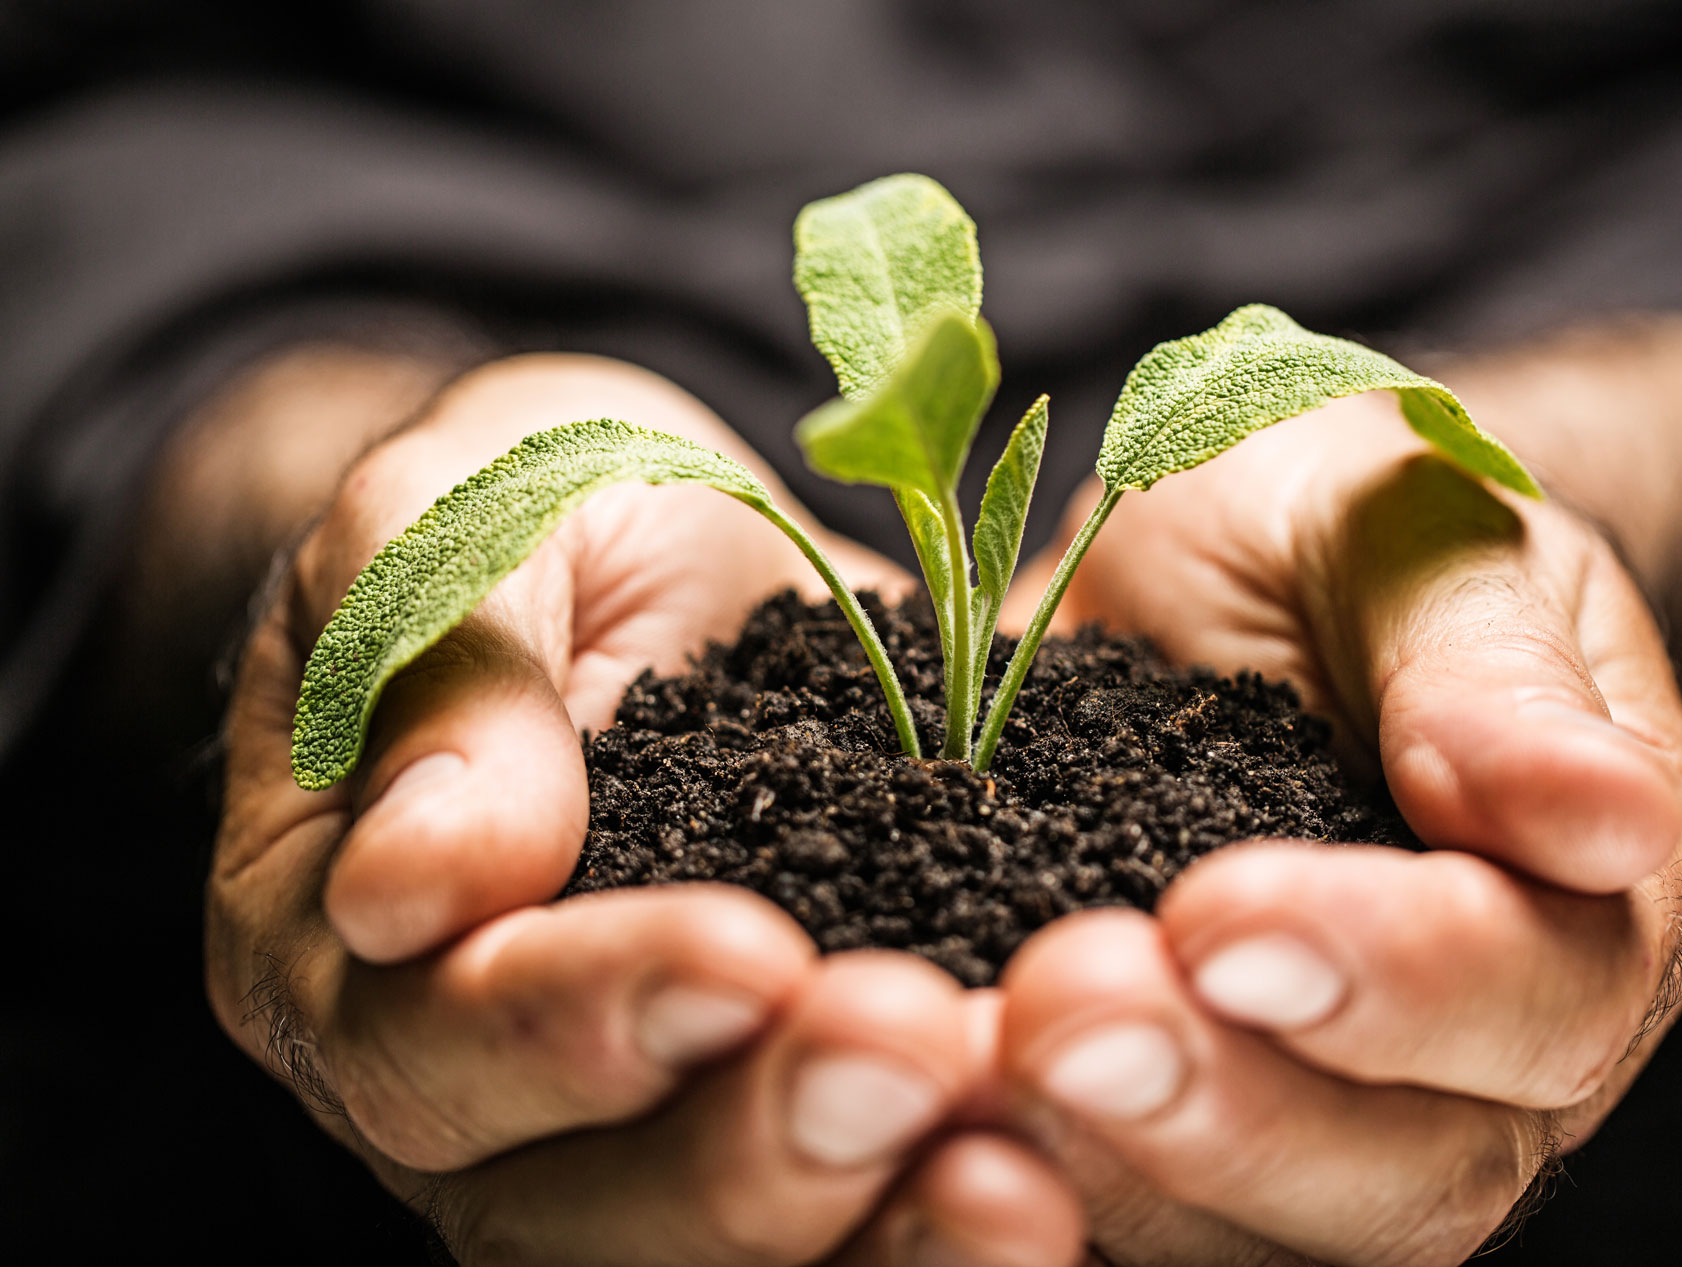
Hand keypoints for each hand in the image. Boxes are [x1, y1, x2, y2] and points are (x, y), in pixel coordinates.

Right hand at [206, 353, 1085, 1264]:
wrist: (671, 549)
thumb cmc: (541, 514)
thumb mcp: (465, 516)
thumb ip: (444, 671)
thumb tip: (412, 886)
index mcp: (351, 946)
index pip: (434, 1037)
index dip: (583, 1020)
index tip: (746, 956)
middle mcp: (473, 1094)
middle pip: (574, 1210)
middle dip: (752, 1151)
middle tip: (913, 1058)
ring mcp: (629, 1137)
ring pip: (720, 1255)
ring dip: (873, 1233)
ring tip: (1019, 1176)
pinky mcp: (790, 1120)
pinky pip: (853, 1212)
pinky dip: (948, 1212)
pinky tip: (1071, 1180)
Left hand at [994, 390, 1681, 1264]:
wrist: (1237, 575)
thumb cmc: (1349, 524)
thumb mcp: (1415, 529)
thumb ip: (1491, 664)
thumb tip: (1600, 817)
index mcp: (1604, 899)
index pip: (1542, 994)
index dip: (1393, 976)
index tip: (1219, 912)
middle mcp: (1493, 1059)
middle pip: (1410, 1175)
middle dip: (1228, 1110)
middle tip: (1058, 1010)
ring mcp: (1339, 1118)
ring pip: (1259, 1235)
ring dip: (1108, 1168)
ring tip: (958, 1062)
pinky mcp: (1189, 1136)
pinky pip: (1129, 1209)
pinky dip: (1022, 1183)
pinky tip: (922, 1110)